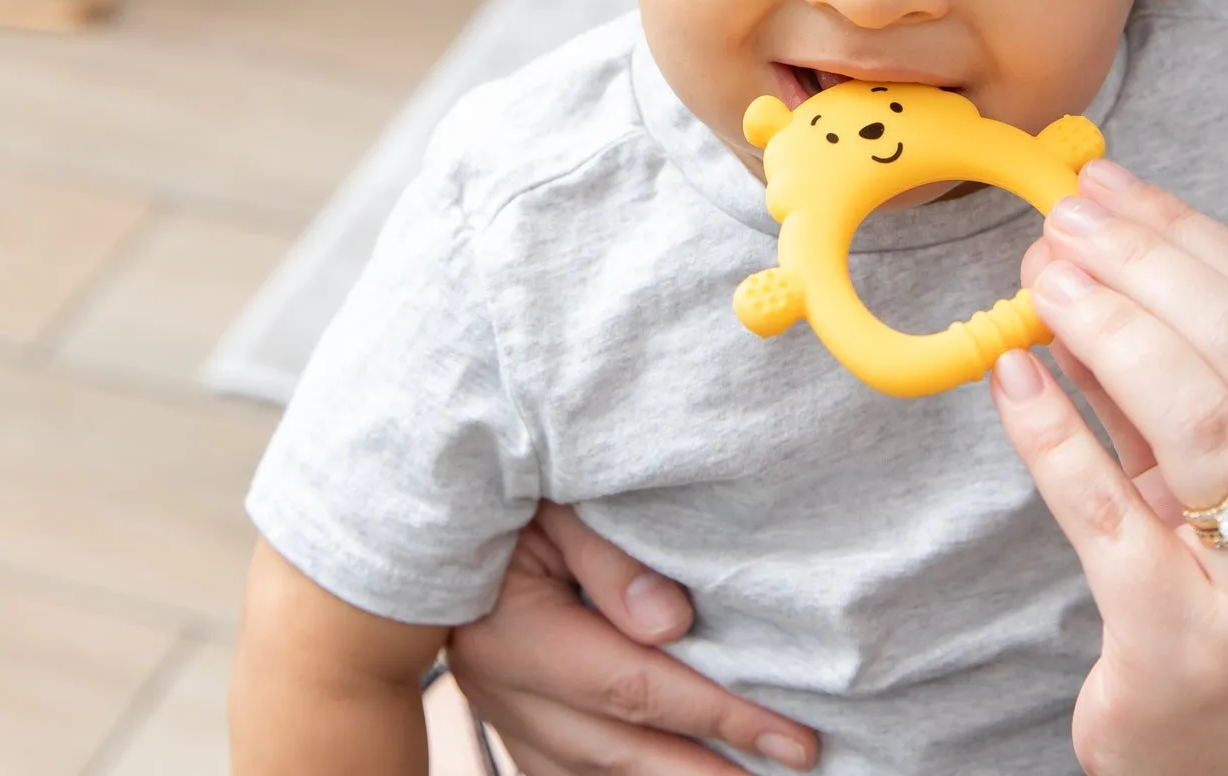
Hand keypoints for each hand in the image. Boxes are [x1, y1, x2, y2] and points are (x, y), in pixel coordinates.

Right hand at [445, 504, 817, 773]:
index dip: (718, 716)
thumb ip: (610, 558)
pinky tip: (672, 774)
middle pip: (621, 749)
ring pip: (592, 772)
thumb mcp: (556, 497)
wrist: (432, 495)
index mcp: (514, 630)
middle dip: (712, 768)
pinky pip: (564, 769)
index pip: (635, 689)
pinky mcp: (504, 714)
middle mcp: (500, 686)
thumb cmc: (511, 480)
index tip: (791, 738)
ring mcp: (497, 708)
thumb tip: (673, 627)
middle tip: (795, 768)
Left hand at [994, 159, 1227, 775]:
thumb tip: (1089, 248)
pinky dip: (1049, 428)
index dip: (1188, 232)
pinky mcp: (1187, 649)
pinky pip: (1104, 513)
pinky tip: (1012, 373)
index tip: (1108, 186)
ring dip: (1105, 325)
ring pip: (1194, 420)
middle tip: (1061, 220)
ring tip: (1040, 278)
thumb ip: (1188, 366)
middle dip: (1143, 263)